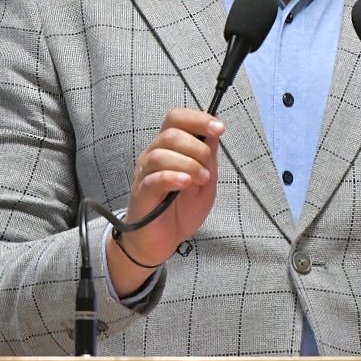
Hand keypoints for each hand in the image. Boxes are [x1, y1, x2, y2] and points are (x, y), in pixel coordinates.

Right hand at [107, 108, 223, 294]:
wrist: (160, 242)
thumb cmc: (180, 210)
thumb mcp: (205, 181)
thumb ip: (208, 157)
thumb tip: (214, 130)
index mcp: (169, 148)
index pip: (176, 118)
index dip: (198, 118)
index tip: (219, 128)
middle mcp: (153, 156)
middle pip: (170, 133)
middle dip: (197, 147)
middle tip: (208, 169)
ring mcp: (145, 174)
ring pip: (161, 154)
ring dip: (188, 164)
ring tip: (201, 179)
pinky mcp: (141, 194)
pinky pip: (153, 178)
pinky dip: (172, 177)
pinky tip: (185, 183)